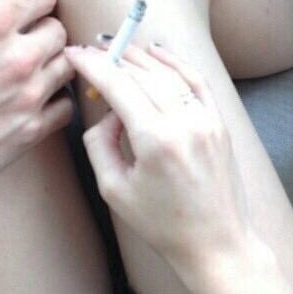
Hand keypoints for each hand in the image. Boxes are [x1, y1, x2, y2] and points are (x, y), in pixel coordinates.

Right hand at [0, 0, 73, 193]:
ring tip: (30, 69)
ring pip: (67, 66)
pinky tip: (34, 100)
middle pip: (59, 30)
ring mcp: (27, 97)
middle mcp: (17, 57)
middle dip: (44, 30)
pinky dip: (56, 102)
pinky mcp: (28, 132)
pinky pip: (65, 109)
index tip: (28, 6)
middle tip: (25, 40)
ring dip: (52, 63)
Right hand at [65, 44, 249, 271]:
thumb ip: (100, 143)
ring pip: (168, 72)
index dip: (92, 66)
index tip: (74, 54)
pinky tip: (157, 52)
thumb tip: (107, 114)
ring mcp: (206, 119)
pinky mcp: (218, 122)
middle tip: (90, 53)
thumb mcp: (113, 189)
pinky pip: (196, 80)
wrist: (215, 243)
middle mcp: (184, 122)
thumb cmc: (162, 224)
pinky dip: (175, 62)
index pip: (118, 86)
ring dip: (139, 57)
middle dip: (112, 59)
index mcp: (156, 140)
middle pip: (141, 74)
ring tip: (117, 49)